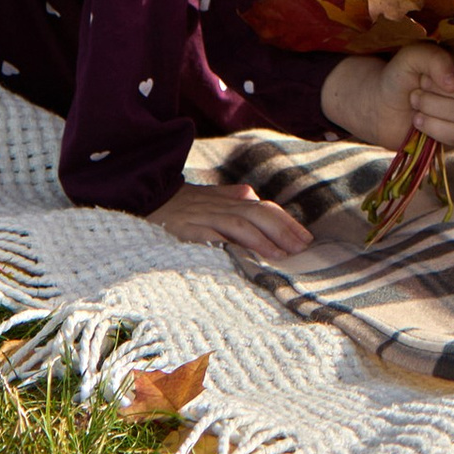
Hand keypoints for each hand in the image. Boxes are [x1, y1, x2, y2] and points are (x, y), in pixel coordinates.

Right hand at [152, 180, 312, 260]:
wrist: (147, 198)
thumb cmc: (182, 204)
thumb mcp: (211, 199)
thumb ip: (232, 198)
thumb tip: (255, 198)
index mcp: (231, 199)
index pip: (266, 208)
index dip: (287, 222)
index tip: (306, 238)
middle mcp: (223, 205)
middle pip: (259, 213)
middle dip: (283, 230)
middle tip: (303, 248)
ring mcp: (207, 216)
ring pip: (242, 223)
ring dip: (264, 239)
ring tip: (282, 255)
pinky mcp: (190, 228)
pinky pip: (216, 235)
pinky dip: (233, 243)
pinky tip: (245, 255)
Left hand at [321, 41, 453, 154]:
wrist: (379, 104)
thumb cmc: (398, 75)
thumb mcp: (412, 56)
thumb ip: (435, 59)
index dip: (447, 76)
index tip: (423, 76)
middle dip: (437, 94)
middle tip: (416, 90)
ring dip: (432, 109)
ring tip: (414, 104)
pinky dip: (434, 128)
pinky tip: (418, 121)